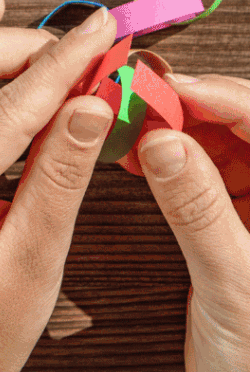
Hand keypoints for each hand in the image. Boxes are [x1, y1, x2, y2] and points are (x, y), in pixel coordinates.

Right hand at [138, 75, 249, 371]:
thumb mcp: (232, 284)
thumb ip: (197, 208)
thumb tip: (164, 141)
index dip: (218, 96)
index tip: (164, 87)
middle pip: (244, 126)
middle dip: (192, 105)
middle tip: (139, 95)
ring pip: (222, 143)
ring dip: (177, 127)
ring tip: (133, 119)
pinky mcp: (237, 223)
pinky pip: (203, 172)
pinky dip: (170, 157)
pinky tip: (140, 152)